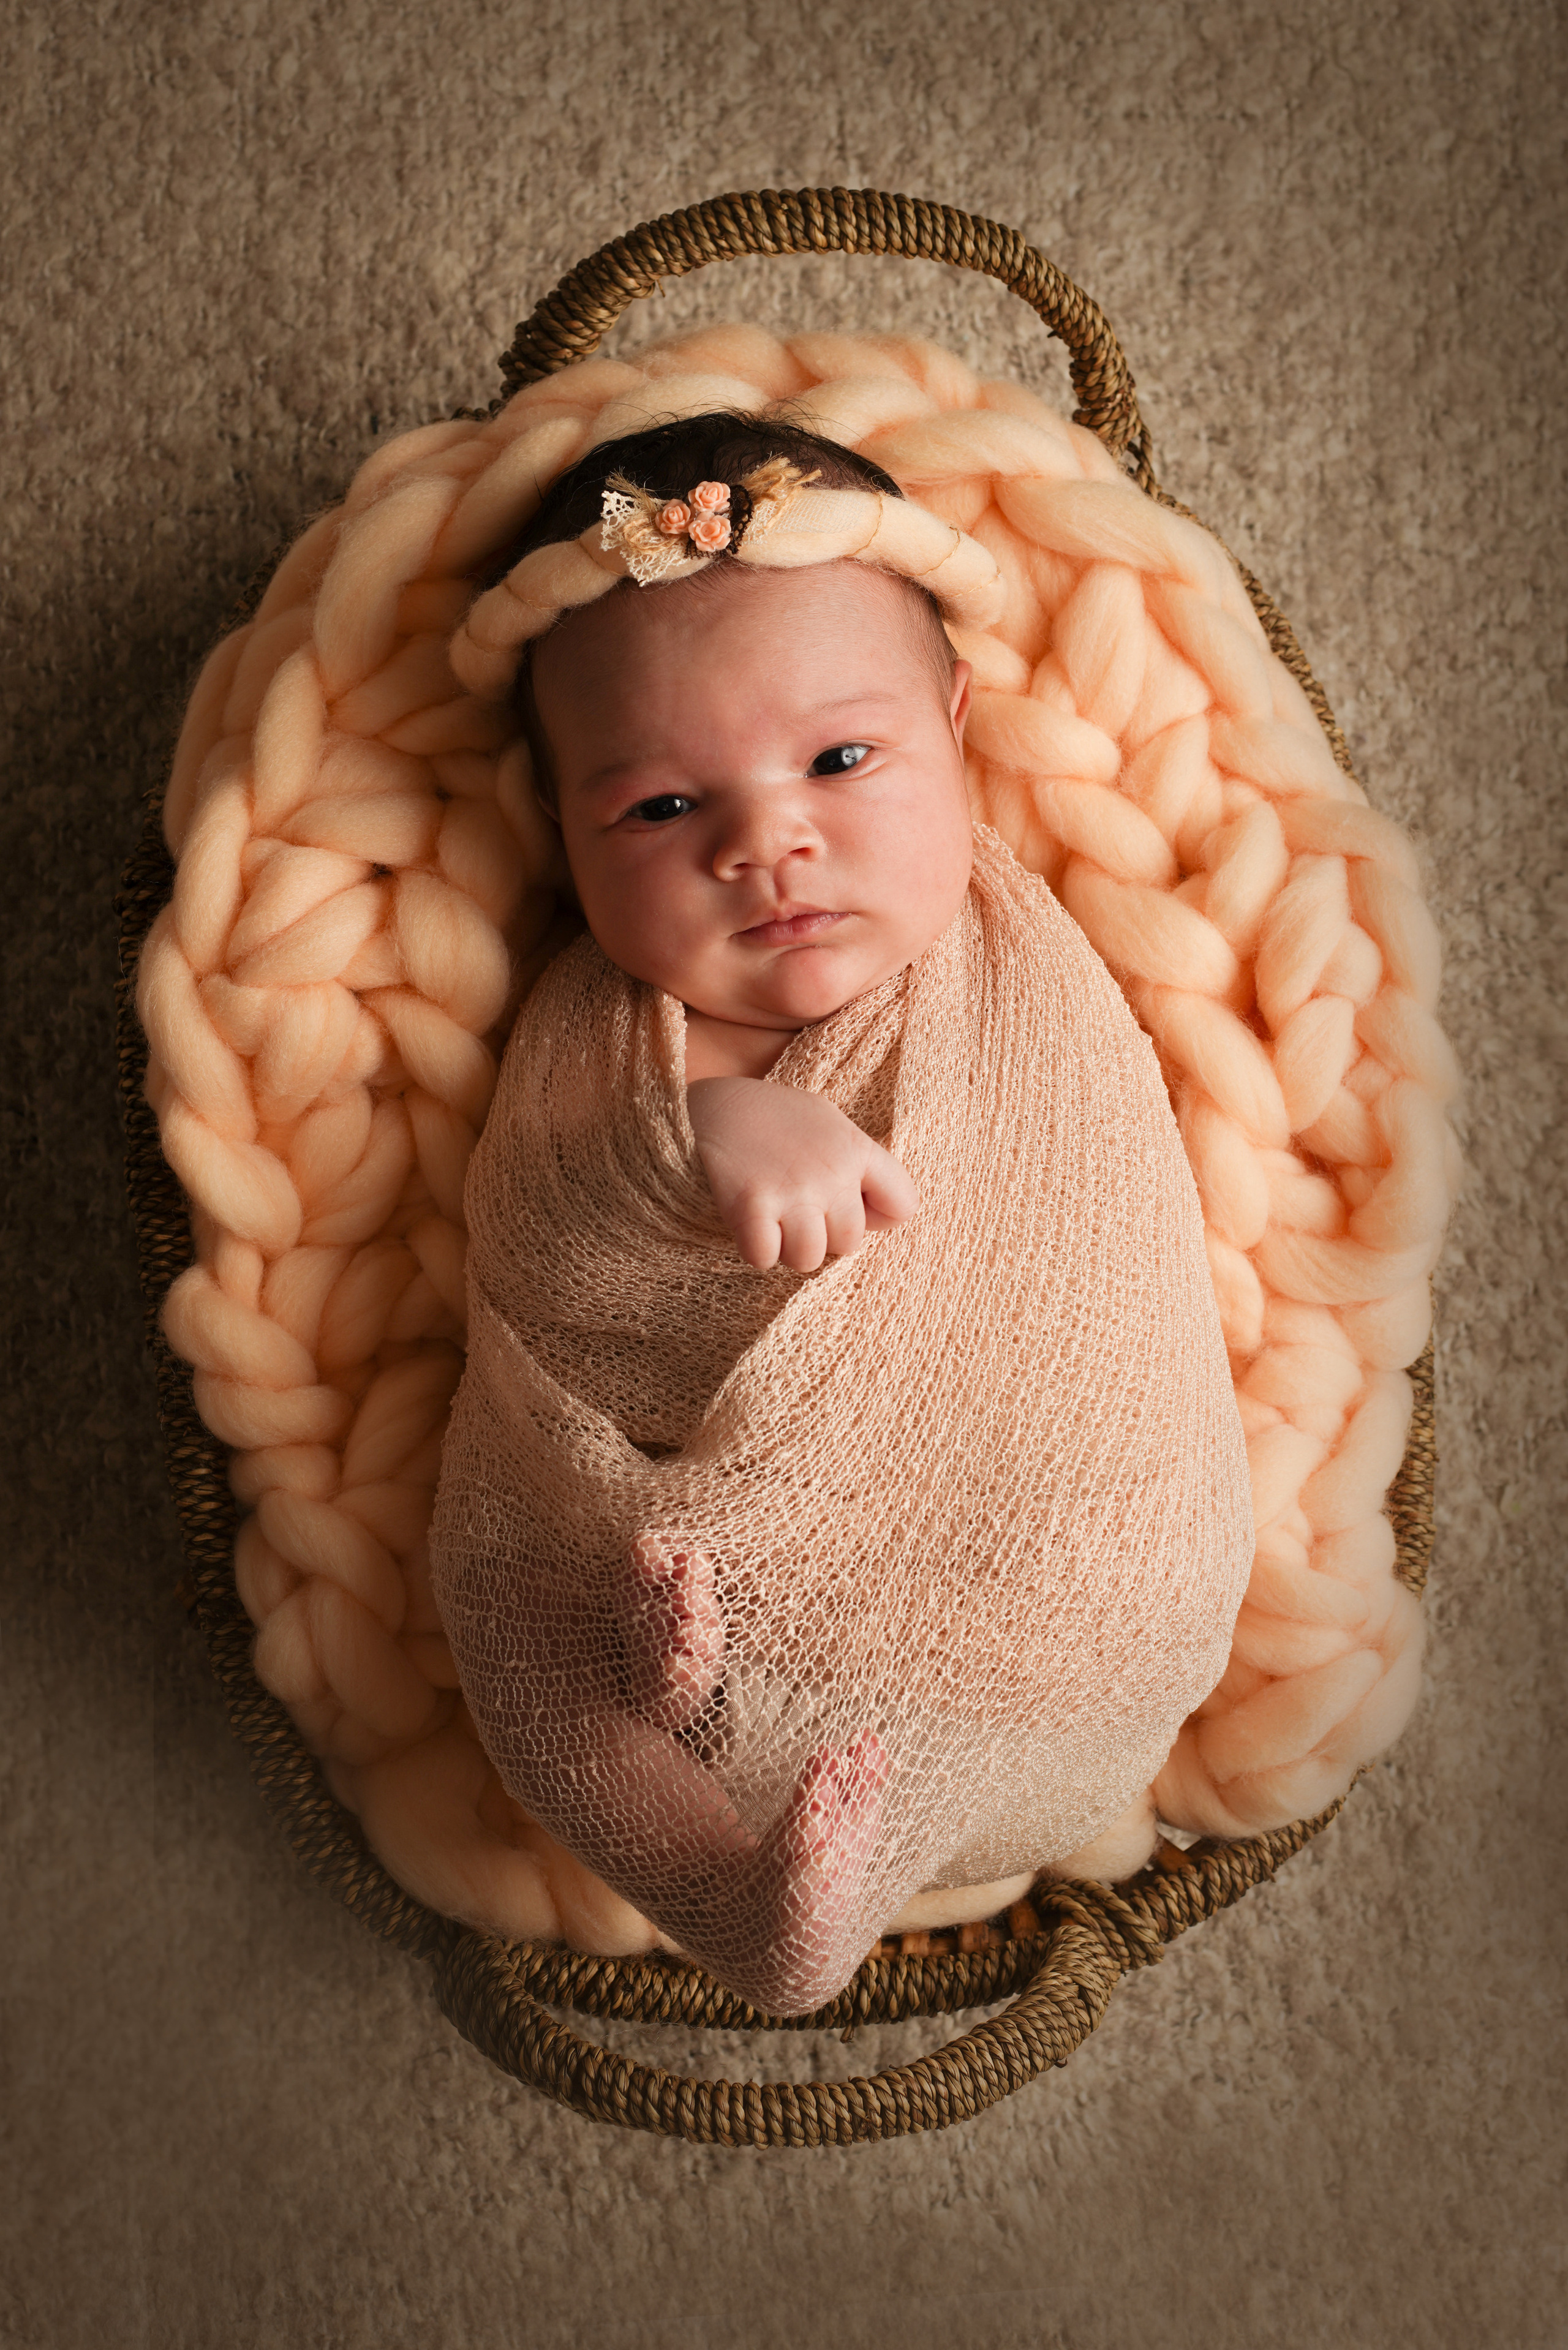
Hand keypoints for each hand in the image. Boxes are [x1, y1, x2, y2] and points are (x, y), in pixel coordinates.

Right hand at [687, 1077, 918, 1271]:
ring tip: (774, 1221)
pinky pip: (765, 1258)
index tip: (848, 1208)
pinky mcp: (750, 1208)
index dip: (877, 1217)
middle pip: (848, 1243)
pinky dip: (756, 1251)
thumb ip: (859, 1164)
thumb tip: (885, 1219)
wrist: (714, 1106)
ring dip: (789, 1250)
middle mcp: (831, 1173)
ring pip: (809, 1258)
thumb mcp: (828, 1123)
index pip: (903, 1205)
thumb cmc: (773, 1118)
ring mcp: (792, 1192)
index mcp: (855, 1150)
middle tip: (796, 1213)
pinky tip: (749, 1226)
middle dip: (823, 1237)